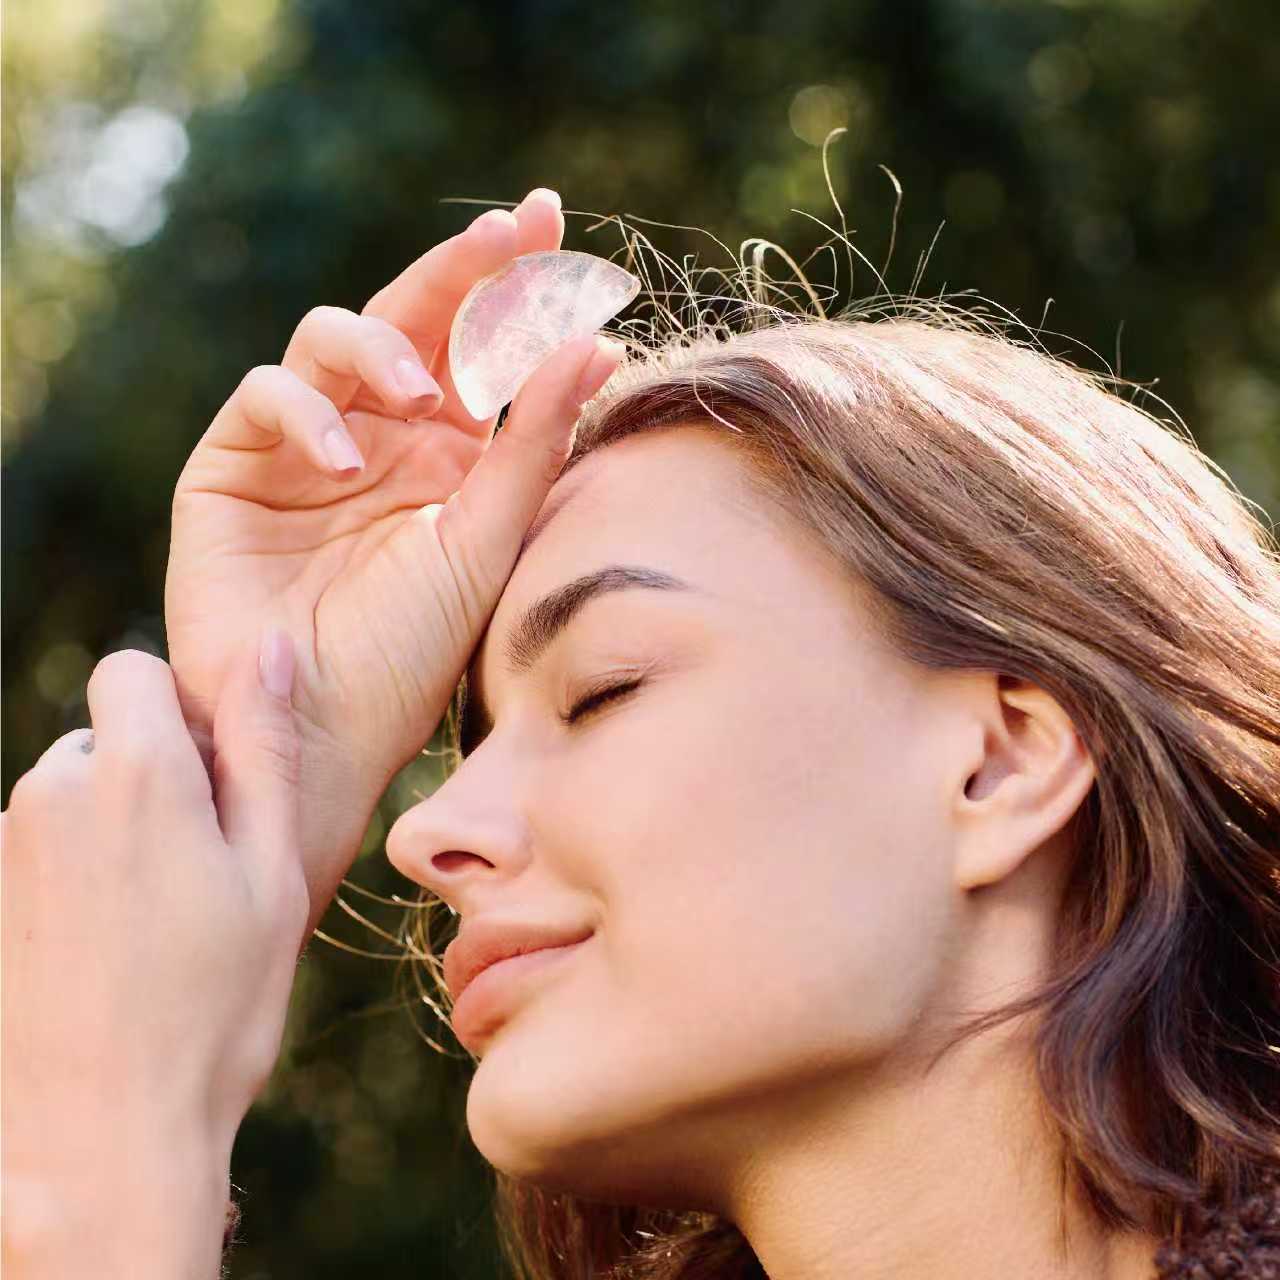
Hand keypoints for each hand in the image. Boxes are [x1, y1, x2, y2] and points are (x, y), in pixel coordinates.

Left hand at [2, 636, 306, 1272]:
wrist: (100, 1141)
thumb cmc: (211, 1006)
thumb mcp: (270, 870)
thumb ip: (265, 746)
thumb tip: (268, 646)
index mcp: (133, 771)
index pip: (130, 670)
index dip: (177, 714)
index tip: (213, 787)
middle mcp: (47, 794)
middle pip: (100, 740)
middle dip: (147, 779)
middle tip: (198, 879)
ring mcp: (1, 853)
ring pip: (65, 803)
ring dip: (106, 836)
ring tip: (150, 933)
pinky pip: (32, 860)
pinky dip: (67, 887)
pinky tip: (100, 961)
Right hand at [165, 188, 625, 935]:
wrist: (318, 731)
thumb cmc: (411, 652)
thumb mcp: (486, 540)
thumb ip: (533, 443)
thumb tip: (597, 343)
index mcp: (446, 454)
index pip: (478, 347)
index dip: (510, 283)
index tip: (551, 223)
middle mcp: (380, 439)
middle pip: (411, 320)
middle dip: (456, 271)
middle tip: (505, 233)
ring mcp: (305, 449)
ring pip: (329, 338)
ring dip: (377, 347)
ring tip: (415, 395)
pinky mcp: (233, 468)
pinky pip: (263, 398)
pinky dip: (304, 412)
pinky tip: (345, 463)